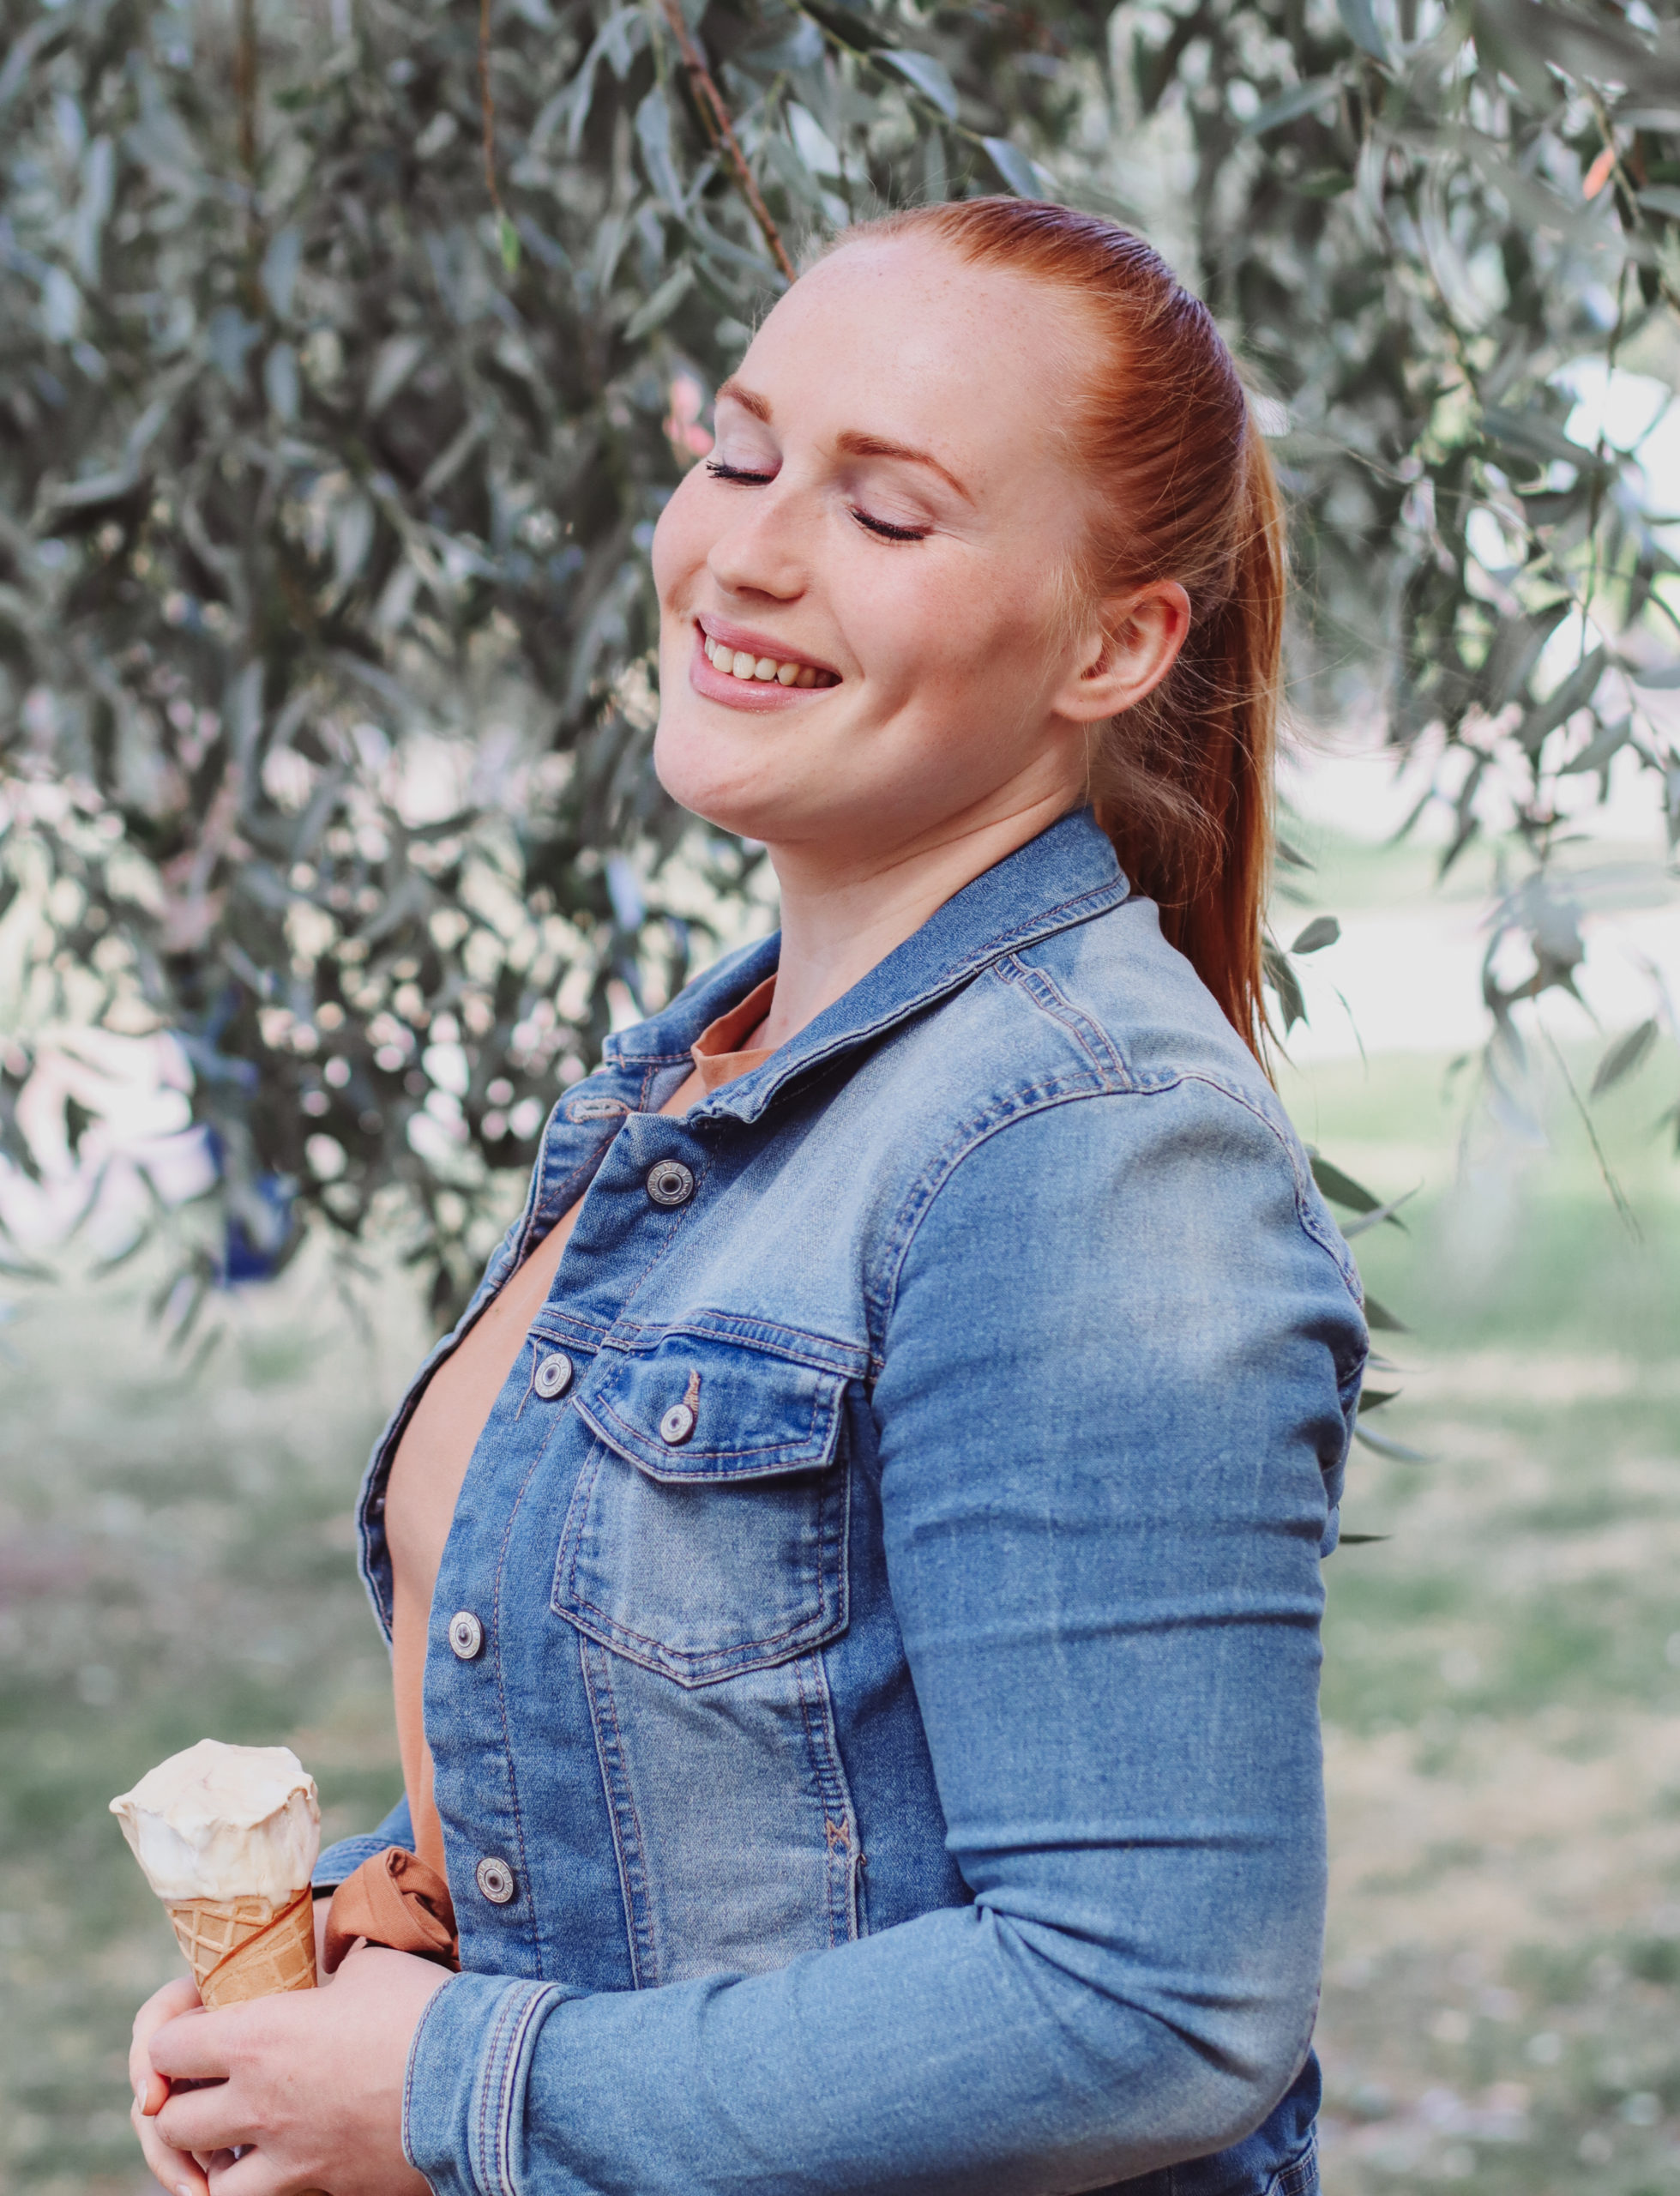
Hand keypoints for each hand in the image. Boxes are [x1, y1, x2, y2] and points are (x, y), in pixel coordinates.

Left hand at [134, 1947, 448, 2195]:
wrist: (477, 2078)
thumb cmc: (419, 2008)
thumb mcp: (367, 1963)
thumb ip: (328, 1972)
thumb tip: (331, 1963)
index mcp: (258, 2038)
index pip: (164, 2049)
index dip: (171, 2040)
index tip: (193, 2032)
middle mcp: (259, 2105)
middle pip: (173, 2125)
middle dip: (180, 2108)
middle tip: (210, 2090)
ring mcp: (291, 2157)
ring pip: (213, 2186)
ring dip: (218, 2165)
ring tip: (241, 2145)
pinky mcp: (327, 2186)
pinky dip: (274, 2184)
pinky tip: (294, 2161)